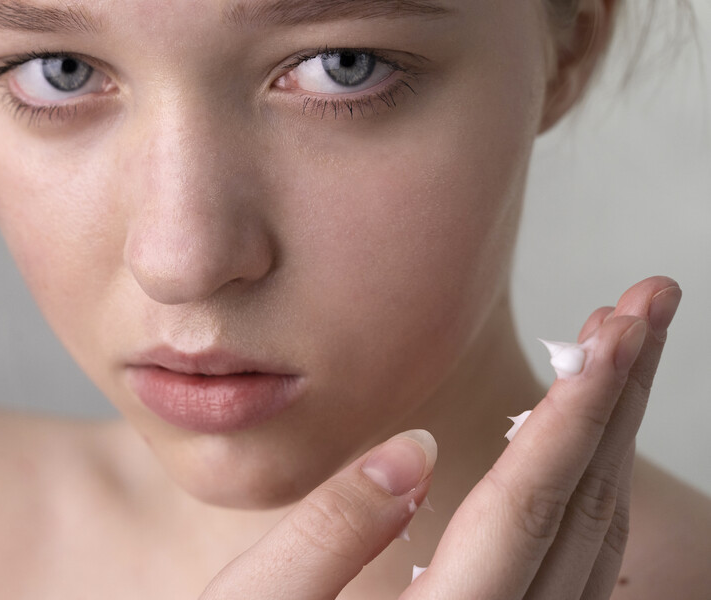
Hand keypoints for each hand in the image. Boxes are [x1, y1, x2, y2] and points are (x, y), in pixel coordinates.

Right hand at [199, 276, 680, 599]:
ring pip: (595, 539)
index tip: (615, 329)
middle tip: (645, 308)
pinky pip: (578, 563)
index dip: (576, 411)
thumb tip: (412, 445)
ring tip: (615, 353)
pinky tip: (580, 440)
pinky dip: (590, 486)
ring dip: (611, 435)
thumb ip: (330, 531)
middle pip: (585, 512)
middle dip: (619, 399)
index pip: (527, 506)